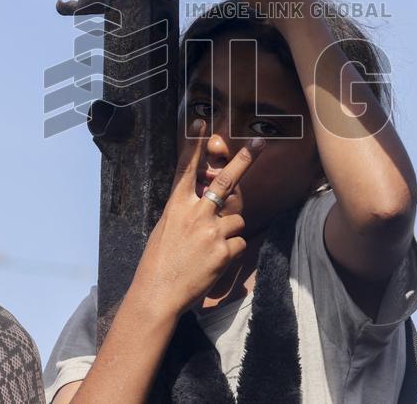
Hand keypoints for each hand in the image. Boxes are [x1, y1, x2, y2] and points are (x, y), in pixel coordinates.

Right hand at [127, 119, 263, 316]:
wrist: (157, 294)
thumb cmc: (158, 262)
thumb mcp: (166, 228)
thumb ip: (186, 213)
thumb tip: (206, 204)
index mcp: (176, 205)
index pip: (187, 168)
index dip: (195, 144)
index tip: (200, 122)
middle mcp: (195, 213)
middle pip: (226, 181)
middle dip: (244, 160)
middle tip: (259, 142)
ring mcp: (211, 231)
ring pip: (237, 219)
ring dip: (230, 231)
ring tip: (209, 249)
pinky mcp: (224, 250)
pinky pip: (239, 243)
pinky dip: (231, 252)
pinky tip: (214, 262)